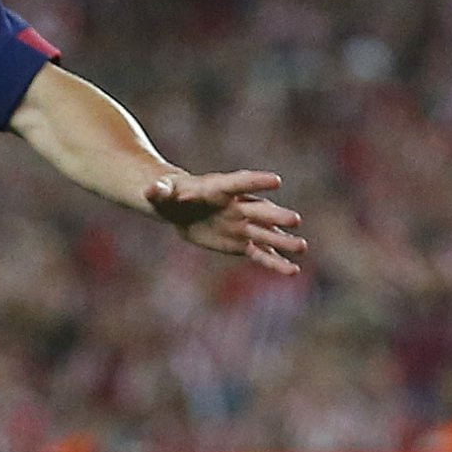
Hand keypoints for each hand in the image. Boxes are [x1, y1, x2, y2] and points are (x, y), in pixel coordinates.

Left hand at [147, 171, 306, 275]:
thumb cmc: (171, 195)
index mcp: (221, 188)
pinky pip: (261, 253)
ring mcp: (243, 225)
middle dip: (275, 215)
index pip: (240, 183)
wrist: (181, 208)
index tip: (275, 181)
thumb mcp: (161, 193)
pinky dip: (275, 262)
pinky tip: (292, 270)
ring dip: (282, 240)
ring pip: (265, 234)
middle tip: (294, 219)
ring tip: (302, 247)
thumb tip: (150, 191)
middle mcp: (238, 206)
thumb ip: (158, 191)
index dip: (256, 182)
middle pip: (259, 210)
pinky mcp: (242, 243)